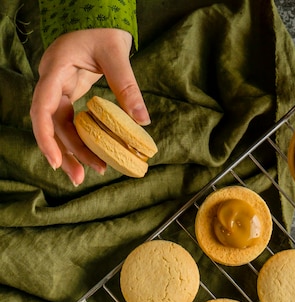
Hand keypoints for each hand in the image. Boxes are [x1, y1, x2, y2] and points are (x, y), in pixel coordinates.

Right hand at [30, 29, 149, 185]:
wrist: (99, 21)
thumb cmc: (104, 31)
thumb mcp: (116, 53)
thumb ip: (127, 86)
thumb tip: (143, 121)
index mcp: (56, 68)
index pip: (42, 107)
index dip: (46, 136)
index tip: (55, 160)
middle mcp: (52, 81)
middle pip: (50, 124)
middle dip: (63, 152)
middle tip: (78, 178)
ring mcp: (59, 90)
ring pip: (59, 127)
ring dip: (72, 152)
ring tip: (86, 175)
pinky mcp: (70, 96)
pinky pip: (70, 124)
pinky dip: (79, 141)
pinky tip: (90, 158)